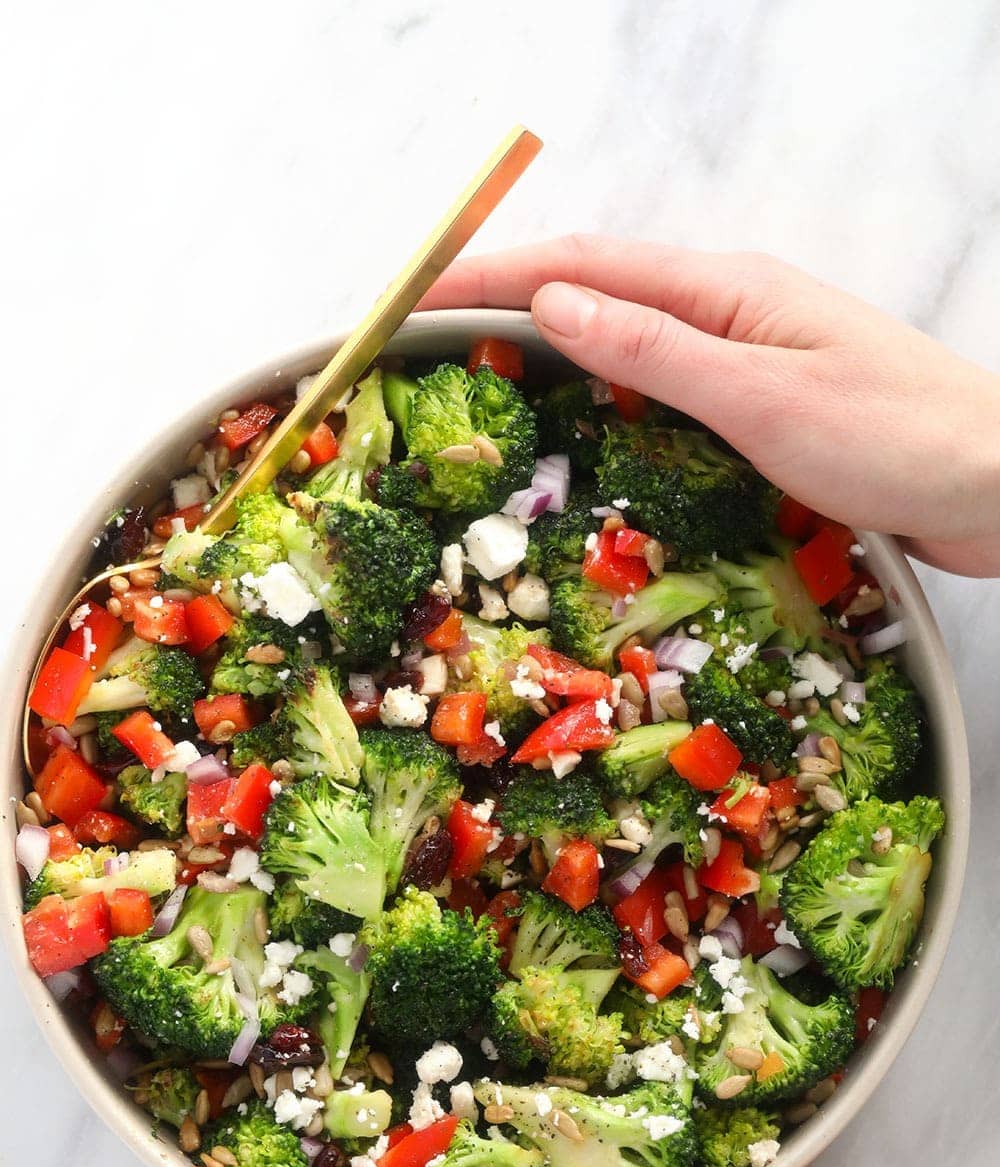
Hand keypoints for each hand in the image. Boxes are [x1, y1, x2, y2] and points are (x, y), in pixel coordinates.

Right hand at [422, 235, 999, 577]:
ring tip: (478, 383)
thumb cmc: (896, 436)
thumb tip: (552, 301)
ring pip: (625, 344)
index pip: (582, 265)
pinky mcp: (762, 412)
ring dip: (549, 352)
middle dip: (503, 306)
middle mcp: (728, 314)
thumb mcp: (764, 393)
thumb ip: (657, 350)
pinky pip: (662, 395)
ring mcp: (747, 361)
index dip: (489, 275)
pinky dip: (605, 400)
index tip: (410, 296)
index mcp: (723, 290)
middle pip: (594, 293)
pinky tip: (584, 430)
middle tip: (424, 342)